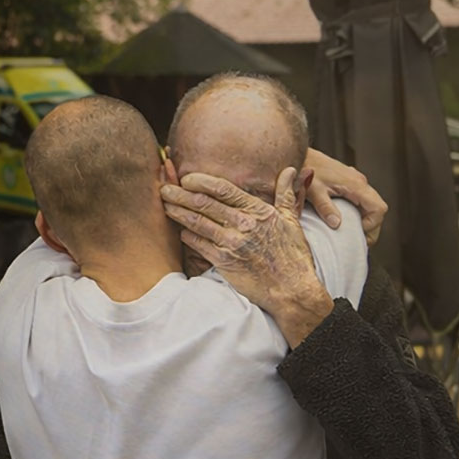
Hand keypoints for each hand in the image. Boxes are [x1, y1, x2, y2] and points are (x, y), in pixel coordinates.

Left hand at [161, 167, 332, 343]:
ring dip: (177, 212)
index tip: (187, 178)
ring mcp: (232, 243)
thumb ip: (286, 193)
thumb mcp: (292, 220)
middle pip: (204, 203)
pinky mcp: (224, 262)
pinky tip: (179, 230)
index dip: (201, 181)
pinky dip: (187, 236)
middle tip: (164, 188)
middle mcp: (244, 224)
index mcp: (259, 211)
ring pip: (197, 222)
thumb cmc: (293, 255)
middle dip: (181, 194)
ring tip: (164, 205)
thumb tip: (290, 169)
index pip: (224, 189)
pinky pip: (199, 245)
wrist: (292, 290)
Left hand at [303, 148, 386, 245]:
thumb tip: (337, 224)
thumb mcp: (313, 191)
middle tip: (357, 241)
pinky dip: (358, 212)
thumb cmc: (305, 171)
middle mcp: (360, 182)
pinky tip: (345, 220)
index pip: (379, 209)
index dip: (372, 225)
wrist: (299, 155)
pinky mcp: (349, 181)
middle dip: (371, 227)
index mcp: (355, 185)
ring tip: (351, 233)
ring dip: (365, 220)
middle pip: (377, 208)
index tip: (357, 234)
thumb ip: (325, 207)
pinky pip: (361, 199)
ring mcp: (355, 181)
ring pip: (370, 204)